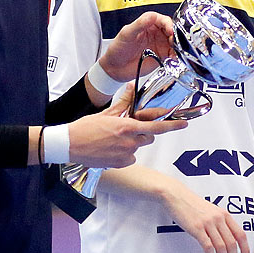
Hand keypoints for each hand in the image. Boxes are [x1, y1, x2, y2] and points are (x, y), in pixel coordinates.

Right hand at [68, 92, 186, 167]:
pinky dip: (125, 153)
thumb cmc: (85, 128)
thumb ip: (123, 102)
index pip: (156, 127)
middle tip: (129, 129)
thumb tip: (132, 89)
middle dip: (144, 133)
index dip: (172, 125)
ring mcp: (125, 155)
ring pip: (138, 147)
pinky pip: (130, 158)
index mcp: (127, 127)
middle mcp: (129, 142)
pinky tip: (111, 149)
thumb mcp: (106, 112)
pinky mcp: (120, 164)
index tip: (183, 123)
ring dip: (132, 143)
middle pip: (149, 138)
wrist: (70, 145)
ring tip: (114, 139)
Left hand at [96, 11, 174, 85]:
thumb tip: (151, 16)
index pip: (162, 19)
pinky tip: (173, 59)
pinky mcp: (162, 56)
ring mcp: (160, 45)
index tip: (170, 30)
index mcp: (148, 24)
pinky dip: (176, 56)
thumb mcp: (126, 34)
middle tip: (174, 42)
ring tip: (174, 52)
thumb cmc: (118, 49)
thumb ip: (139, 24)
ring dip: (178, 46)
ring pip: (175, 43)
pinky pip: (173, 55)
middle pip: (172, 30)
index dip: (168, 24)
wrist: (115, 68)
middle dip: (176, 35)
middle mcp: (156, 33)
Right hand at [161, 182, 247, 252]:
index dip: (245, 248)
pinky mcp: (197, 228)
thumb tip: (226, 236)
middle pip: (232, 243)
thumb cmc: (191, 203)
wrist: (176, 195)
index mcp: (224, 214)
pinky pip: (208, 246)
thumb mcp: (210, 210)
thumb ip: (219, 221)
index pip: (240, 234)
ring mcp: (208, 223)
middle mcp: (218, 218)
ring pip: (221, 247)